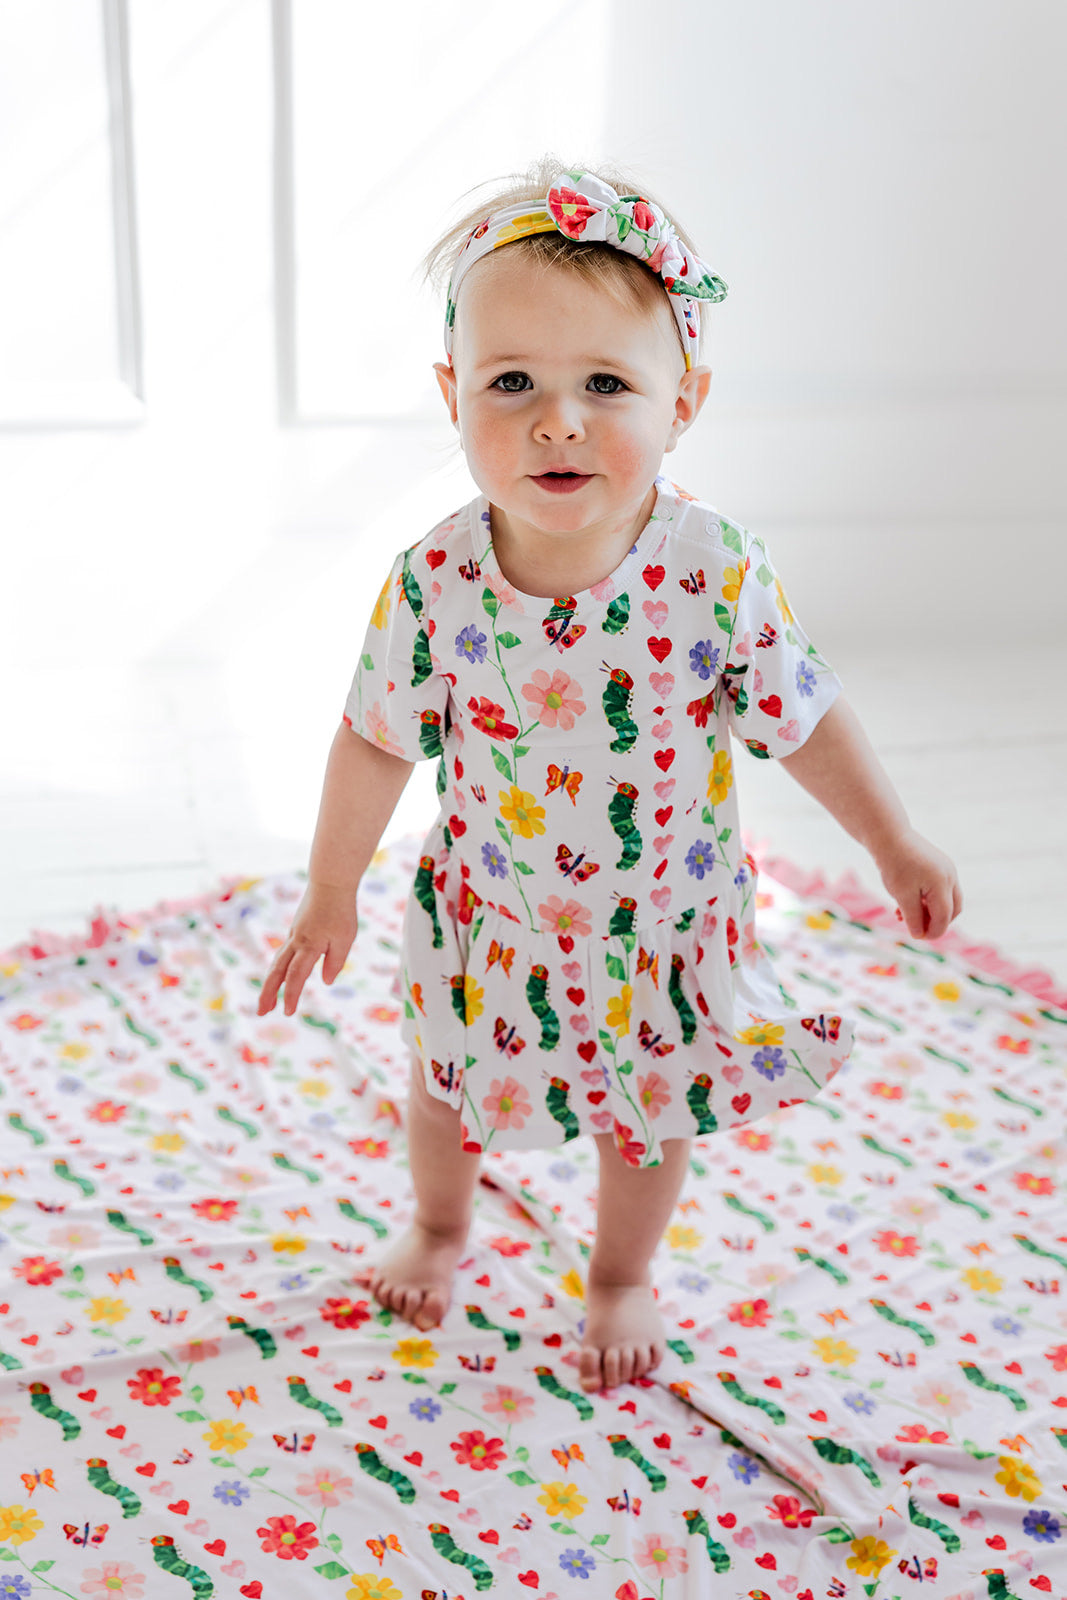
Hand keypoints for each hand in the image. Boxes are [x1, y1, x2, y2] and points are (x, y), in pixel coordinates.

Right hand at [257, 881, 359, 1016]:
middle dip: (267, 993)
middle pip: (276, 971)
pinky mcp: (296, 930)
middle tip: (260, 1012)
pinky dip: (278, 969)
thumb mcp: (345, 938)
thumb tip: (326, 982)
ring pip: (277, 963)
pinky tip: (280, 977)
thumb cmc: (341, 910)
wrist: (330, 882)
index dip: (290, 995)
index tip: (287, 1013)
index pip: (296, 976)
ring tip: (267, 1001)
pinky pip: (283, 953)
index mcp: (309, 945)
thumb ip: (335, 961)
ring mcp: (293, 935)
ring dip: (270, 983)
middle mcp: (296, 941)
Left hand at [874, 827, 961, 940]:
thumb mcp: (901, 895)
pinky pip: (939, 888)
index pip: (944, 917)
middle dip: (935, 922)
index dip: (933, 931)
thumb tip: (919, 935)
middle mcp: (950, 876)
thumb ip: (913, 917)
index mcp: (943, 884)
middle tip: (914, 927)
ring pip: (946, 900)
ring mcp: (946, 869)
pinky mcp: (939, 865)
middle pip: (952, 910)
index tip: (918, 938)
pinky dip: (927, 899)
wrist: (888, 835)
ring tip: (903, 914)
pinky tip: (906, 902)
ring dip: (929, 911)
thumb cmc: (894, 864)